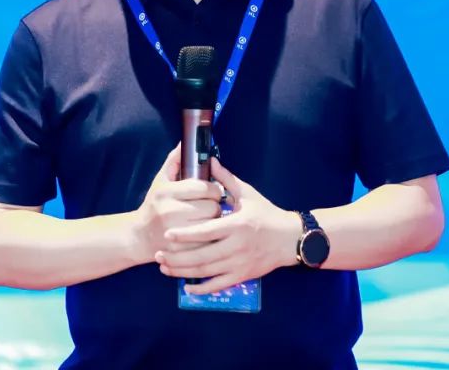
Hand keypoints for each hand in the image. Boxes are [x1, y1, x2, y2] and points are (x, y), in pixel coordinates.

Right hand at [132, 143, 224, 261]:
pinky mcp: (181, 251)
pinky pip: (207, 243)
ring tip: (208, 220)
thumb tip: (185, 143)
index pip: (204, 188)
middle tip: (211, 207)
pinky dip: (210, 239)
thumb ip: (174, 161)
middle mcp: (169, 212)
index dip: (213, 189)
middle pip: (211, 207)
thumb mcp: (160, 181)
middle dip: (215, 206)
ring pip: (212, 226)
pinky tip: (204, 235)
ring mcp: (175, 233)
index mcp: (166, 192)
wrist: (138, 236)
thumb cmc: (153, 205)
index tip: (212, 192)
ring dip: (214, 223)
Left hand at [155, 156, 299, 293]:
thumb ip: (226, 179)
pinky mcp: (243, 275)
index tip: (168, 234)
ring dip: (184, 272)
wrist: (290, 238)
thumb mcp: (248, 194)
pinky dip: (202, 289)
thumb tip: (211, 160)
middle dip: (178, 257)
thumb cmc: (267, 214)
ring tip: (165, 267)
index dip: (186, 234)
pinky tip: (187, 288)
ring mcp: (240, 263)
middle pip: (202, 255)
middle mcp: (237, 246)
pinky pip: (219, 285)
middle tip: (159, 254)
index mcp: (237, 225)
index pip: (207, 231)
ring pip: (207, 271)